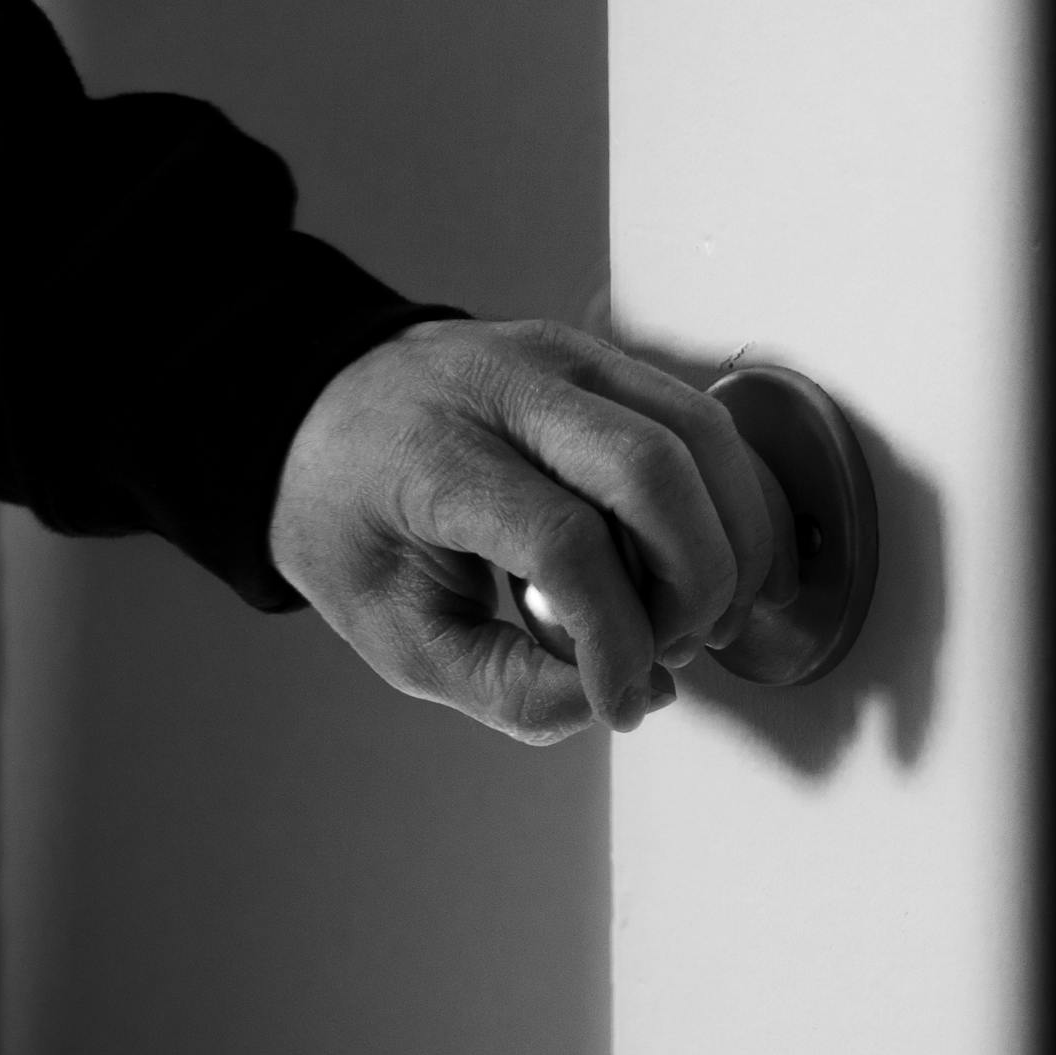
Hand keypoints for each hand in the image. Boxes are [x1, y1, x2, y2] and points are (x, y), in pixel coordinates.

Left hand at [268, 317, 798, 744]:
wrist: (323, 413)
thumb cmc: (355, 518)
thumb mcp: (398, 636)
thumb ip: (508, 689)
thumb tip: (630, 697)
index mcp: (432, 455)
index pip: (562, 540)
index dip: (614, 637)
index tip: (620, 699)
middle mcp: (504, 384)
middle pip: (651, 470)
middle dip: (695, 581)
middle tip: (677, 649)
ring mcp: (562, 355)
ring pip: (698, 432)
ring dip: (731, 536)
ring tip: (705, 614)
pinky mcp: (602, 354)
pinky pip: (698, 418)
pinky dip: (728, 496)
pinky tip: (714, 561)